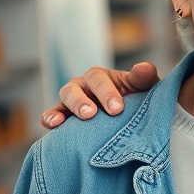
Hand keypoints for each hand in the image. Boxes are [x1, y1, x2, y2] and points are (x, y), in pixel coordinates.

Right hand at [40, 62, 159, 128]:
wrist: (131, 118)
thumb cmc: (137, 99)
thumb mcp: (144, 87)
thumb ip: (143, 78)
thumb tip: (144, 68)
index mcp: (101, 77)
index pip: (98, 79)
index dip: (106, 92)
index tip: (117, 108)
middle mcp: (83, 86)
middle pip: (75, 88)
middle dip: (82, 101)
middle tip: (92, 114)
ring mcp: (71, 101)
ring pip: (63, 99)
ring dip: (67, 109)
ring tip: (69, 121)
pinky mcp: (64, 117)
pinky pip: (51, 115)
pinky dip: (50, 118)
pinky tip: (53, 125)